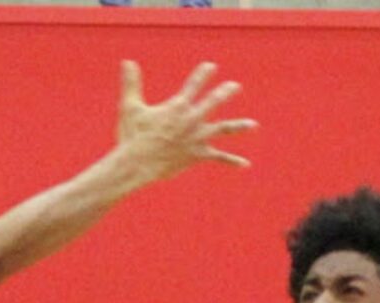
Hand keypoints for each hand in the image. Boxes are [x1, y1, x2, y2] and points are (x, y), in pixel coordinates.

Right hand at [117, 61, 256, 183]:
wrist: (138, 163)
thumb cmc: (133, 136)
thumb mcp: (130, 107)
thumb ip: (131, 83)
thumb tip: (127, 61)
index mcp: (178, 105)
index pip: (194, 84)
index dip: (203, 74)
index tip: (211, 67)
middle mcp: (192, 119)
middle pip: (214, 101)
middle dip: (225, 93)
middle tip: (234, 87)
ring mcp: (197, 137)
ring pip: (223, 129)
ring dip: (238, 126)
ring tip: (252, 125)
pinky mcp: (198, 154)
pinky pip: (218, 157)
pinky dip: (231, 160)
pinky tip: (245, 164)